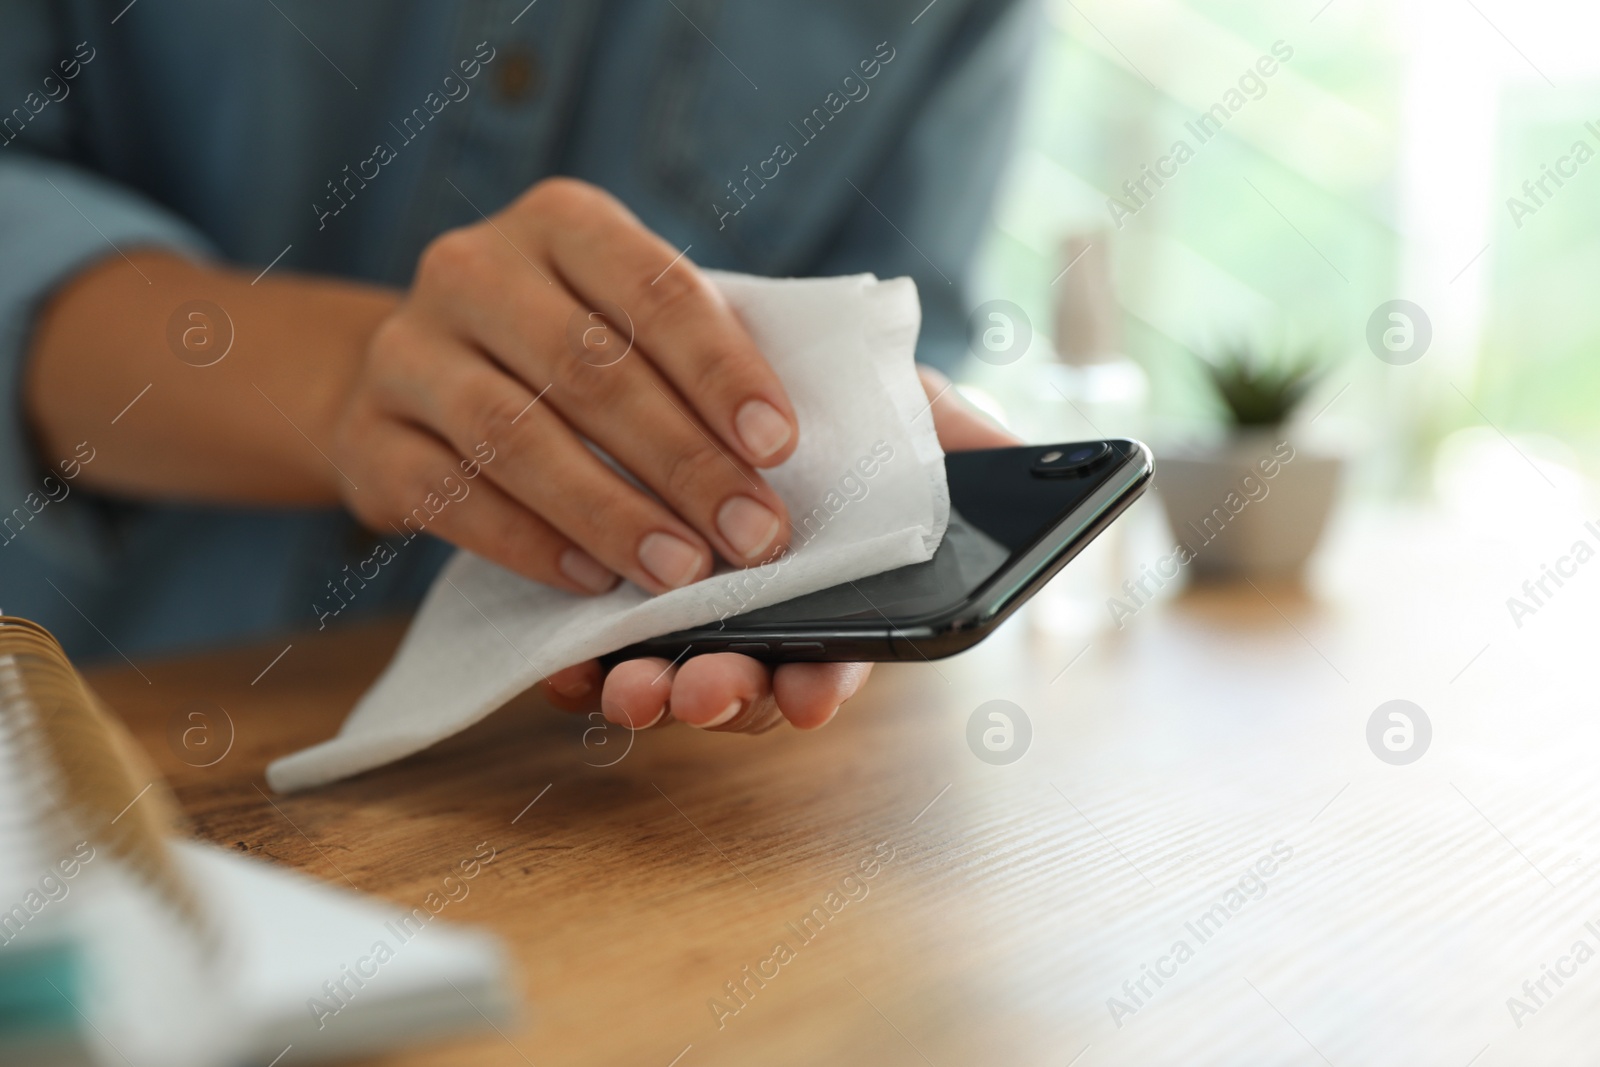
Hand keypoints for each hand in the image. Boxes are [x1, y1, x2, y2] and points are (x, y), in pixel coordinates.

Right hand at [330, 178, 801, 594]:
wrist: (419, 378)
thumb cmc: (565, 351)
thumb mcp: (625, 320)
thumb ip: (694, 357)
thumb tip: (781, 453)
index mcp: (560, 221)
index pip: (653, 289)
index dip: (721, 371)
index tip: (779, 447)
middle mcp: (472, 269)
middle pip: (589, 369)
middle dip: (683, 461)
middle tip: (752, 534)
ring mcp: (407, 351)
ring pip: (515, 437)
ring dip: (610, 513)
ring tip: (682, 571)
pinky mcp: (367, 437)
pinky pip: (451, 496)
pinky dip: (529, 543)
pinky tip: (591, 580)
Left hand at [545, 365, 1018, 733]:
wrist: (693, 356)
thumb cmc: (815, 401)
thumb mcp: (886, 402)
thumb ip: (945, 434)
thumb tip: (1015, 452)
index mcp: (831, 594)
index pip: (839, 657)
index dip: (826, 682)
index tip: (813, 695)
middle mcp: (757, 619)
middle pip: (750, 684)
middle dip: (730, 698)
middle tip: (706, 691)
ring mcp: (679, 619)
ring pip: (669, 679)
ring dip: (652, 693)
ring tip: (629, 686)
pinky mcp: (605, 602)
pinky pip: (587, 657)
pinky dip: (579, 671)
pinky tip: (567, 667)